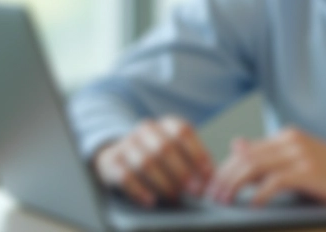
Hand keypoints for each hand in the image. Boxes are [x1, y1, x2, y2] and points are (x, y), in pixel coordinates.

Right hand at [93, 116, 213, 206]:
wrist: (120, 153)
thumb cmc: (159, 155)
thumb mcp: (177, 150)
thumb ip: (194, 160)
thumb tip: (214, 179)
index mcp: (167, 124)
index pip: (183, 132)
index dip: (197, 153)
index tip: (209, 174)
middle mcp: (146, 130)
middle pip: (165, 148)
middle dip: (183, 171)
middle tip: (196, 191)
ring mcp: (126, 144)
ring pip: (145, 162)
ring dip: (164, 182)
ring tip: (175, 197)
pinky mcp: (111, 162)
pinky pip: (124, 176)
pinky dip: (139, 190)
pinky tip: (151, 201)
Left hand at [205, 128, 325, 209]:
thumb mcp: (302, 160)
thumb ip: (271, 156)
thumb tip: (237, 145)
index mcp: (288, 136)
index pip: (244, 151)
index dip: (223, 169)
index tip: (212, 188)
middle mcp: (291, 140)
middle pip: (244, 157)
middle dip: (222, 178)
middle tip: (210, 198)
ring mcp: (300, 154)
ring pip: (253, 166)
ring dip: (233, 185)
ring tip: (224, 202)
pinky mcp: (308, 171)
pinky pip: (274, 181)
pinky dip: (258, 194)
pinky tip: (251, 206)